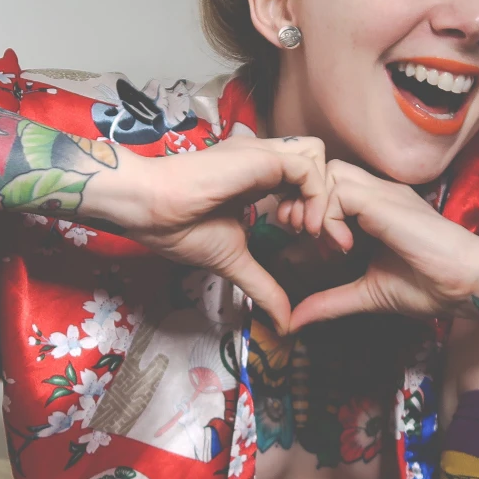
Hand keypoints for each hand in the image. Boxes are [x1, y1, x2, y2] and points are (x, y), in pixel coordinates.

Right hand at [99, 135, 329, 331]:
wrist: (148, 209)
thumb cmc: (178, 228)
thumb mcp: (233, 262)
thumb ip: (262, 286)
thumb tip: (283, 324)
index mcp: (255, 177)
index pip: (303, 179)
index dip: (316, 208)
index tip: (315, 244)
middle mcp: (262, 160)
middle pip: (318, 163)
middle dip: (329, 201)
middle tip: (323, 240)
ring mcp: (261, 155)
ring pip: (318, 157)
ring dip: (323, 195)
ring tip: (308, 231)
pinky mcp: (260, 158)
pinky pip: (307, 167)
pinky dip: (314, 195)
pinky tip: (301, 225)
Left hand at [287, 162, 478, 327]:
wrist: (468, 284)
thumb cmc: (431, 287)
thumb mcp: (368, 294)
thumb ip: (332, 301)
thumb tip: (296, 321)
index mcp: (376, 208)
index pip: (330, 185)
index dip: (312, 208)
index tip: (315, 245)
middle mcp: (379, 193)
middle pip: (326, 171)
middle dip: (306, 202)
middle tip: (309, 239)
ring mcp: (384, 193)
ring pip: (329, 174)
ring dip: (316, 209)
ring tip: (328, 244)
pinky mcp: (387, 202)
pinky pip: (340, 192)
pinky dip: (330, 218)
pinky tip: (344, 247)